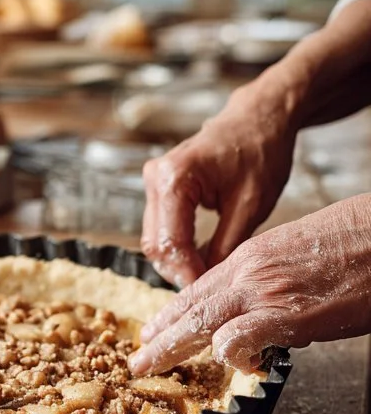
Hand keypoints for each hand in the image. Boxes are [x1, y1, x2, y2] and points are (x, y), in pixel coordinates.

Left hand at [129, 194, 370, 375]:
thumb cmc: (353, 240)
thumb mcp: (296, 254)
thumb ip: (271, 282)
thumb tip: (263, 315)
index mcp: (250, 256)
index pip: (199, 288)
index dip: (174, 313)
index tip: (156, 329)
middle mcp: (248, 272)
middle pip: (191, 307)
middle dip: (162, 336)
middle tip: (140, 358)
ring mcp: (264, 292)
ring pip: (201, 321)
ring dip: (174, 347)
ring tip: (153, 367)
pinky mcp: (287, 314)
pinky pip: (240, 337)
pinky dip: (230, 353)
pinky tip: (232, 365)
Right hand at [140, 84, 296, 287]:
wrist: (258, 118)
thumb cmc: (260, 151)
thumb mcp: (251, 205)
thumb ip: (226, 246)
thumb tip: (210, 282)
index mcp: (174, 178)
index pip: (171, 242)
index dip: (187, 273)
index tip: (206, 294)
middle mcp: (155, 178)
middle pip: (155, 243)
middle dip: (179, 271)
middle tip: (208, 291)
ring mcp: (154, 181)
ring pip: (154, 238)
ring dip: (177, 262)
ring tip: (206, 277)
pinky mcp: (160, 187)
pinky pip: (161, 227)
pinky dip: (177, 247)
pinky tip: (199, 259)